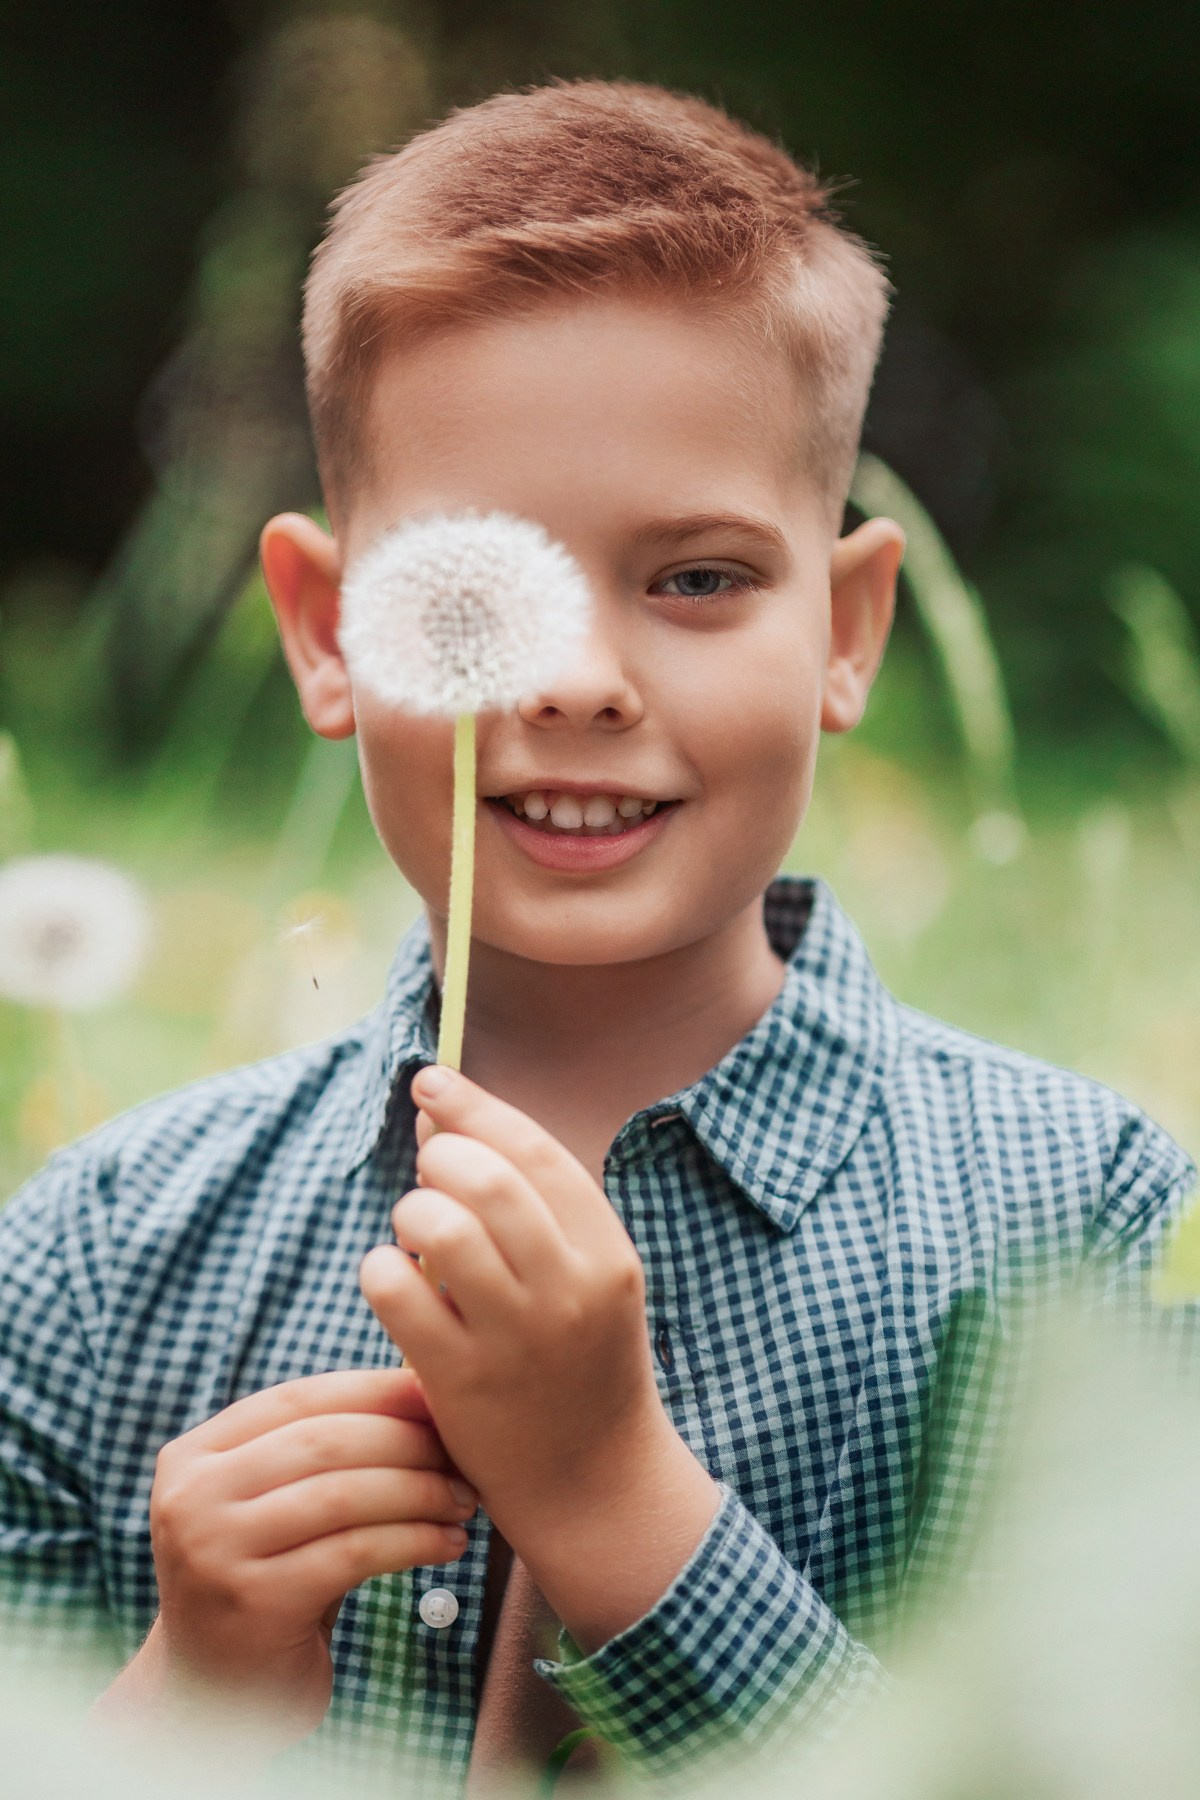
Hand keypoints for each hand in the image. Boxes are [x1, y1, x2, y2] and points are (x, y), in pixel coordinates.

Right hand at [138, 1368, 478, 1748]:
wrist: (214, 1701)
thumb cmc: (269, 1582)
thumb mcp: (275, 1506)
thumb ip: (323, 1451)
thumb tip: (421, 1383)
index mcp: (195, 1455)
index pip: (299, 1397)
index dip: (376, 1390)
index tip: (438, 1396)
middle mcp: (192, 1497)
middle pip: (326, 1441)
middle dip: (408, 1441)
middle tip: (463, 1456)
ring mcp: (215, 1552)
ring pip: (344, 1494)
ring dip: (420, 1491)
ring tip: (464, 1501)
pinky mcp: (254, 1605)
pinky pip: (355, 1553)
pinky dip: (415, 1541)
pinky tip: (448, 1545)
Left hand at [358, 1067, 681, 1547]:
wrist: (595, 1483)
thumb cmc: (579, 1363)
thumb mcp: (583, 1278)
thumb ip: (527, 1205)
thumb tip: (442, 1120)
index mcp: (608, 1254)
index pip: (537, 1153)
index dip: (477, 1107)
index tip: (431, 1082)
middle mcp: (569, 1290)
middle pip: (489, 1180)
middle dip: (441, 1158)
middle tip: (428, 1176)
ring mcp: (516, 1338)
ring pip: (442, 1230)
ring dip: (411, 1214)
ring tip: (413, 1234)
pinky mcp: (461, 1382)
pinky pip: (399, 1295)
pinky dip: (381, 1271)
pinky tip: (391, 1280)